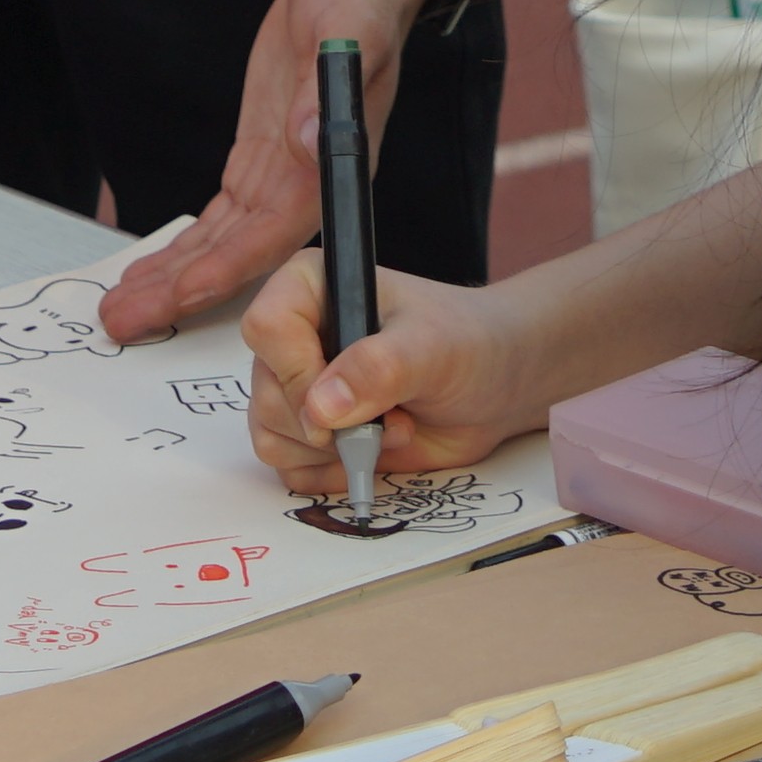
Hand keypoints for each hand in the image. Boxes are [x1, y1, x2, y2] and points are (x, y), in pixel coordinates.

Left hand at [101, 0, 430, 341]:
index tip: (183, 293)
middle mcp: (306, 183)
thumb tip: (308, 143)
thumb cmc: (358, 2)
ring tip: (123, 310)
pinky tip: (153, 271)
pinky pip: (218, 219)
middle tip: (124, 321)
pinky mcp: (259, 163)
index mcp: (332, 162)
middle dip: (182, 291)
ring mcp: (280, 178)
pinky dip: (185, 246)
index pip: (275, 231)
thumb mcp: (346, 29)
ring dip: (174, 279)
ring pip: (223, 244)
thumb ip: (326, 85)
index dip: (230, 266)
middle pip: (241, 254)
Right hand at [241, 249, 541, 499]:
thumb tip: (320, 408)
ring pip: (271, 437)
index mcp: (311, 288)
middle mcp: (296, 337)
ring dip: (334, 453)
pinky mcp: (314, 433)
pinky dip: (334, 473)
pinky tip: (375, 452)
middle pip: (266, 393)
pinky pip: (291, 469)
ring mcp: (300, 387)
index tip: (344, 404)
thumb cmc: (468, 344)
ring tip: (389, 430)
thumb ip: (378, 369)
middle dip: (329, 426)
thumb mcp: (432, 349)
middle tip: (390, 419)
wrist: (496, 385)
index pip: (267, 328)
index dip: (297, 373)